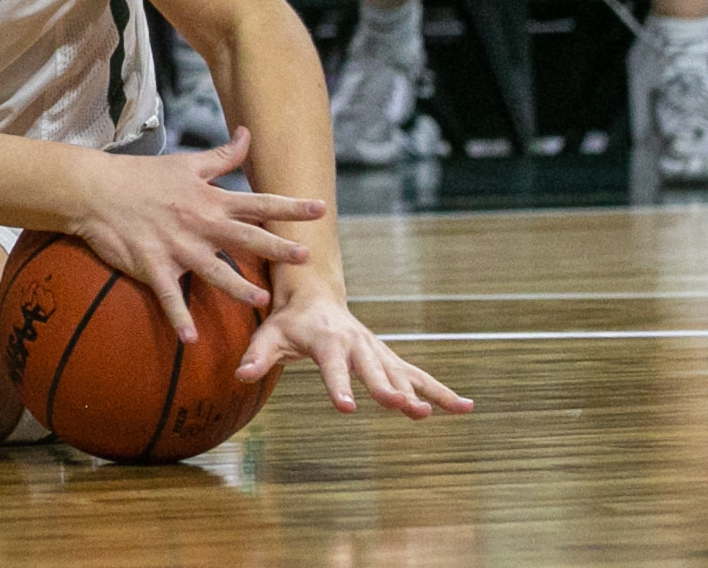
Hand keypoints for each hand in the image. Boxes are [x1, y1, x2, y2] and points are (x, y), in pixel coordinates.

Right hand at [67, 129, 326, 343]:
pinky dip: (178, 318)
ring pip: (213, 271)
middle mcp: (199, 224)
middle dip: (276, 248)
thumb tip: (248, 134)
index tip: (321, 209)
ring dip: (237, 287)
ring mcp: (176, 247)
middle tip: (304, 257)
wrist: (95, 190)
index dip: (290, 206)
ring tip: (261, 300)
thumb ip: (223, 155)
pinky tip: (190, 339)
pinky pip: (168, 296)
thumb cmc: (142, 176)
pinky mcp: (152, 265)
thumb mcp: (186, 163)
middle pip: (244, 237)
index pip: (257, 203)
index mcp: (209, 200)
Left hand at [239, 277, 472, 416]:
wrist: (314, 295)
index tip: (347, 407)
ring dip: (422, 393)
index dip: (339, 386)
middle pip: (374, 369)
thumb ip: (257, 356)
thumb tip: (240, 376)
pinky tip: (467, 407)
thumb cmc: (288, 321)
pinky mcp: (390, 358)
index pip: (333, 366)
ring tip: (440, 412)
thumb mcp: (269, 334)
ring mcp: (377, 350)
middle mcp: (357, 344)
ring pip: (403, 373)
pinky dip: (442, 392)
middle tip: (401, 407)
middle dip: (387, 388)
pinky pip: (419, 376)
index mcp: (327, 339)